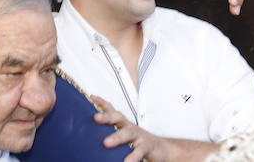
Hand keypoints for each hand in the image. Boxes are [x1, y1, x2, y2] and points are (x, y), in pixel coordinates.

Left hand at [91, 98, 213, 161]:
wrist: (162, 150)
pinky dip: (133, 156)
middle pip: (118, 117)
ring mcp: (139, 136)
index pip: (112, 111)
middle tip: (96, 117)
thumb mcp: (126, 135)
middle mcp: (130, 127)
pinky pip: (139, 151)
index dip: (103, 103)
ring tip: (106, 143)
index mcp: (124, 124)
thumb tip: (91, 136)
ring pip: (128, 133)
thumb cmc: (139, 142)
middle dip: (107, 116)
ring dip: (117, 137)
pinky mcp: (147, 147)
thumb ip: (113, 133)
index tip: (92, 97)